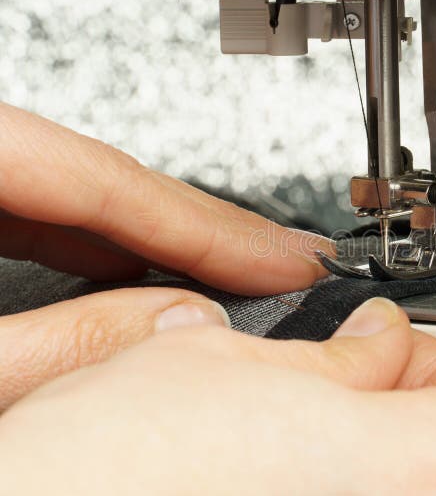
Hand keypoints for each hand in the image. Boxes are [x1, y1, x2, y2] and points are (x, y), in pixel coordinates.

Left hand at [0, 102, 334, 409]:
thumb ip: (63, 342)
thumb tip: (176, 321)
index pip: (118, 182)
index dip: (215, 227)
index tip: (289, 261)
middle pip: (117, 180)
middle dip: (214, 229)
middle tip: (294, 260)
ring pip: (94, 199)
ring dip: (173, 240)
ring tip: (242, 268)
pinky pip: (54, 217)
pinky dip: (111, 248)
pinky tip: (142, 271)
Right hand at [0, 299, 435, 494]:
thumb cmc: (104, 480)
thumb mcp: (229, 366)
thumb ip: (336, 354)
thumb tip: (374, 341)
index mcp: (426, 471)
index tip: (402, 351)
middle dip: (412, 406)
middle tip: (355, 382)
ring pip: (421, 490)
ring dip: (377, 453)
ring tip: (307, 434)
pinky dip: (344, 491)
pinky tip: (280, 480)